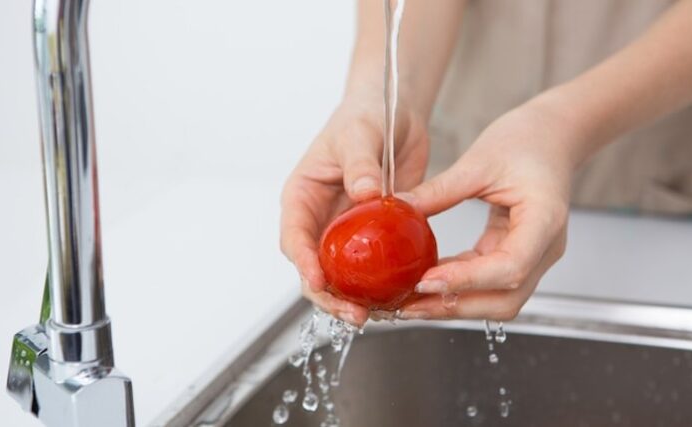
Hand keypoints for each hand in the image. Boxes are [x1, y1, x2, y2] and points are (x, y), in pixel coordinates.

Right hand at [280, 93, 428, 325]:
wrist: (394, 112)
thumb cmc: (365, 116)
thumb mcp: (359, 136)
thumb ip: (360, 163)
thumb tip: (364, 193)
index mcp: (302, 197)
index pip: (294, 237)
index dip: (303, 263)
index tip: (319, 281)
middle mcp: (319, 220)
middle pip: (314, 268)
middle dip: (329, 295)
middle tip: (355, 313)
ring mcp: (345, 231)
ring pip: (342, 275)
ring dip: (354, 298)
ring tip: (377, 314)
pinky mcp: (372, 236)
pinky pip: (372, 267)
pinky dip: (380, 285)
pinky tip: (398, 298)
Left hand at [398, 99, 581, 320]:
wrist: (551, 136)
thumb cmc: (526, 141)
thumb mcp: (478, 161)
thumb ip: (440, 191)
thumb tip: (398, 210)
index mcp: (544, 220)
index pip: (510, 267)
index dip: (467, 281)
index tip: (426, 282)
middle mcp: (544, 248)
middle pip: (505, 299)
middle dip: (455, 306)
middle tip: (409, 305)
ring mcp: (534, 256)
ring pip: (497, 299)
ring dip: (454, 304)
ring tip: (411, 302)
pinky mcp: (517, 255)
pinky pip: (488, 283)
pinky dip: (458, 287)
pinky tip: (426, 283)